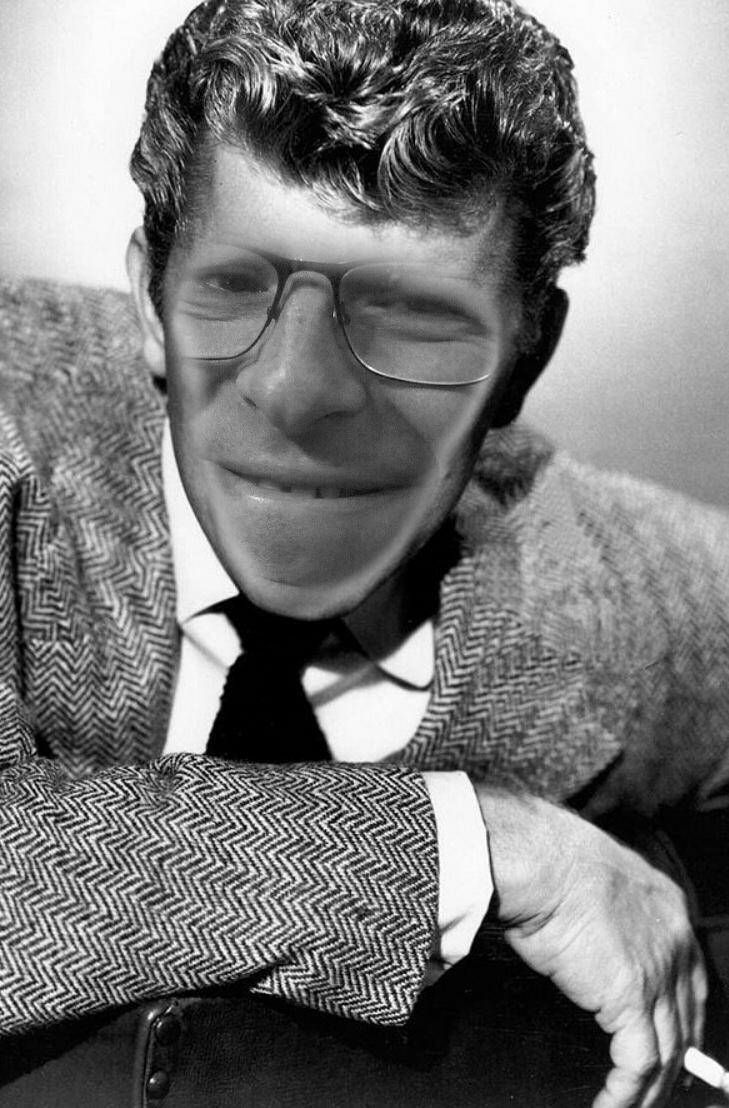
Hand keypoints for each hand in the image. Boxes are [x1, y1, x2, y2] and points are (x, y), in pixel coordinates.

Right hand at [476, 788, 706, 1107]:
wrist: (543, 863)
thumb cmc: (554, 861)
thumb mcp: (600, 880)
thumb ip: (612, 915)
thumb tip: (595, 942)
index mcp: (669, 910)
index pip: (692, 981)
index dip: (683, 1020)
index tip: (673, 1044)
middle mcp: (675, 943)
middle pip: (687, 1021)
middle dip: (676, 1062)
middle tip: (655, 1088)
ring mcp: (658, 972)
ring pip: (669, 1051)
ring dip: (650, 1089)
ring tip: (629, 1107)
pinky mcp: (630, 997)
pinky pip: (639, 1062)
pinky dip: (626, 1093)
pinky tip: (610, 1105)